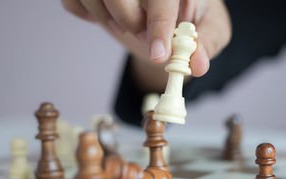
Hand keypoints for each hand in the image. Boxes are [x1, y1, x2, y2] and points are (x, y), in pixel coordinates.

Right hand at [61, 0, 230, 76]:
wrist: (171, 19)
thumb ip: (207, 43)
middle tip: (144, 36)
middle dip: (130, 20)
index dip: (159, 23)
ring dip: (107, 19)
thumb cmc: (194, 19)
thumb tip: (198, 65)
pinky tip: (106, 18)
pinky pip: (73, 1)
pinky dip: (86, 15)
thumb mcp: (211, 30)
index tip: (159, 53)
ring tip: (127, 27)